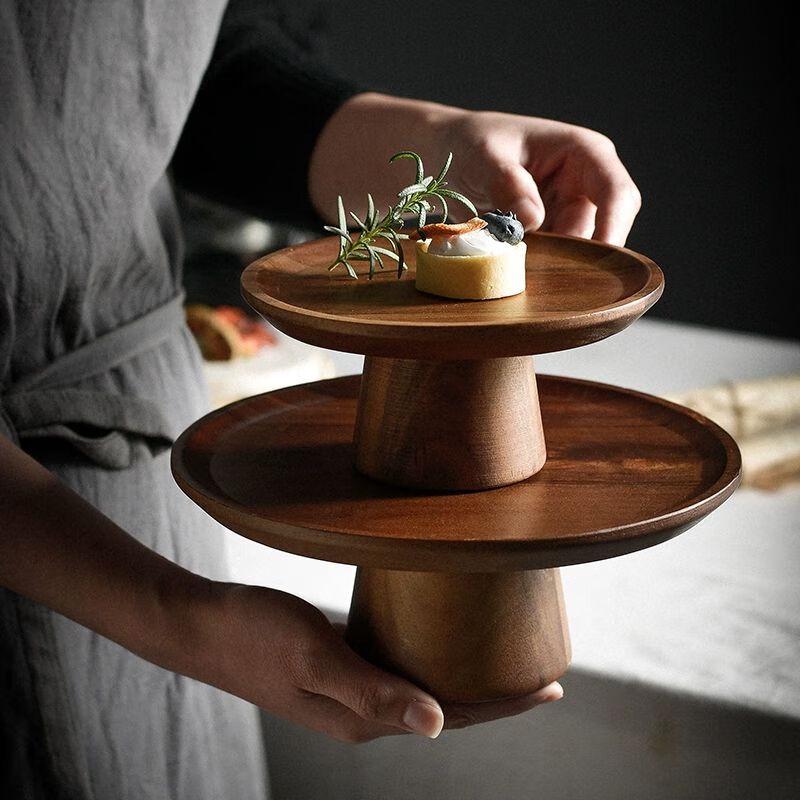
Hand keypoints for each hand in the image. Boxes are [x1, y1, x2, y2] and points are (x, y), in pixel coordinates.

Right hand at [183, 582, 562, 742]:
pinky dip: (428, 654)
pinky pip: (398, 663)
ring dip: (464, 673)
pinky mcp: (340, 663)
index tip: (553, 688)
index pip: (453, 716)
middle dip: (496, 694)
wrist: (205, 624)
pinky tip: (438, 633)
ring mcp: (350, 688)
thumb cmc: (255, 635)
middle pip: (446, 705)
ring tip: (501, 652)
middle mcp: (364, 709)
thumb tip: (437, 726)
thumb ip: (373, 692)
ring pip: (424, 685)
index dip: (506, 705)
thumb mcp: (317, 658)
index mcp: (365, 716)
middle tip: (540, 669)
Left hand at [310, 93, 640, 246]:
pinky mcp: (550, 233)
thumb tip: (533, 219)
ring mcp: (568, 211)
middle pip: (599, 232)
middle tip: (534, 271)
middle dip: (573, 256)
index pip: (616, 195)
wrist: (447, 155)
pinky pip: (553, 258)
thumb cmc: (471, 143)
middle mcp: (585, 184)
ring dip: (549, 263)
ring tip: (512, 263)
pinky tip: (510, 267)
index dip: (612, 230)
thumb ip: (508, 184)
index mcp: (584, 153)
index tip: (596, 264)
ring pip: (575, 252)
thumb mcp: (484, 156)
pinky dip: (535, 267)